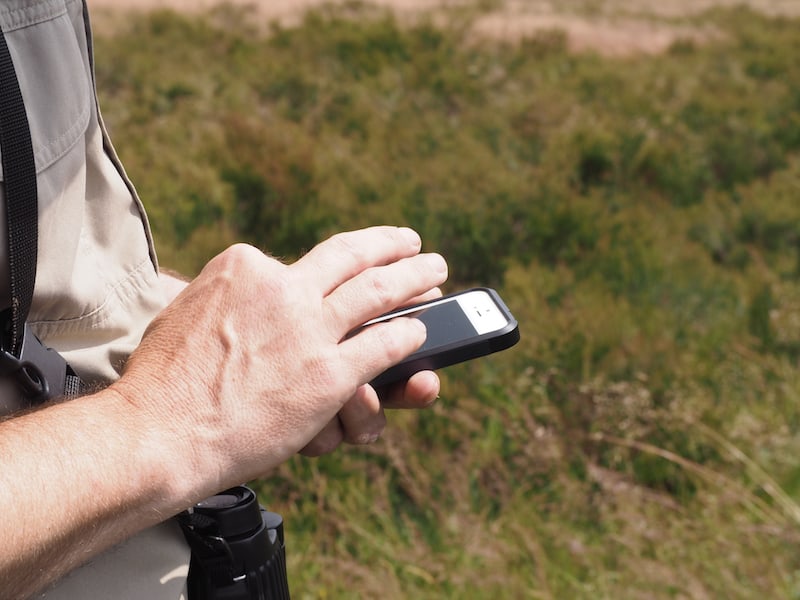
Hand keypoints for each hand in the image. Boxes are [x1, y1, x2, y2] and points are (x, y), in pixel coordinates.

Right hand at [115, 227, 447, 500]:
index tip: (349, 265)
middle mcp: (283, 288)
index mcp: (246, 267)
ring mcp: (309, 329)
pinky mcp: (329, 374)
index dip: (334, 265)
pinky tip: (420, 333)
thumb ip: (222, 297)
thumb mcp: (186, 311)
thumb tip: (230, 297)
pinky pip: (385, 346)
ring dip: (415, 277)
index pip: (300, 262)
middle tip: (411, 242)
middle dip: (390, 246)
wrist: (158, 433)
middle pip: (351, 258)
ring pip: (379, 292)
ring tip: (434, 271)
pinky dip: (409, 336)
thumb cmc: (164, 383)